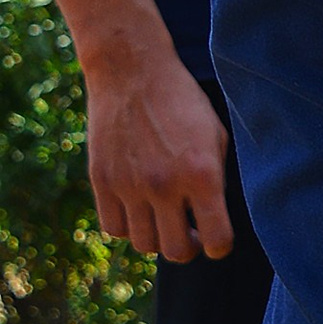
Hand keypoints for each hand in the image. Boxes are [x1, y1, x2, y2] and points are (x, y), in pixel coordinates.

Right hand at [83, 35, 231, 260]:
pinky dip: (127, 226)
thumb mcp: (215, 136)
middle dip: (188, 247)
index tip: (217, 240)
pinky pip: (113, 228)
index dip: (220, 246)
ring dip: (156, 237)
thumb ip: (216, 180)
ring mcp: (129, 185)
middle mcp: (165, 185)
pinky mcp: (101, 180)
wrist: (133, 71)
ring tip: (163, 217)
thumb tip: (214, 219)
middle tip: (189, 231)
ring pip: (143, 244)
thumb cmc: (183, 102)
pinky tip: (137, 208)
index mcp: (202, 174)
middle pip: (176, 252)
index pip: (217, 240)